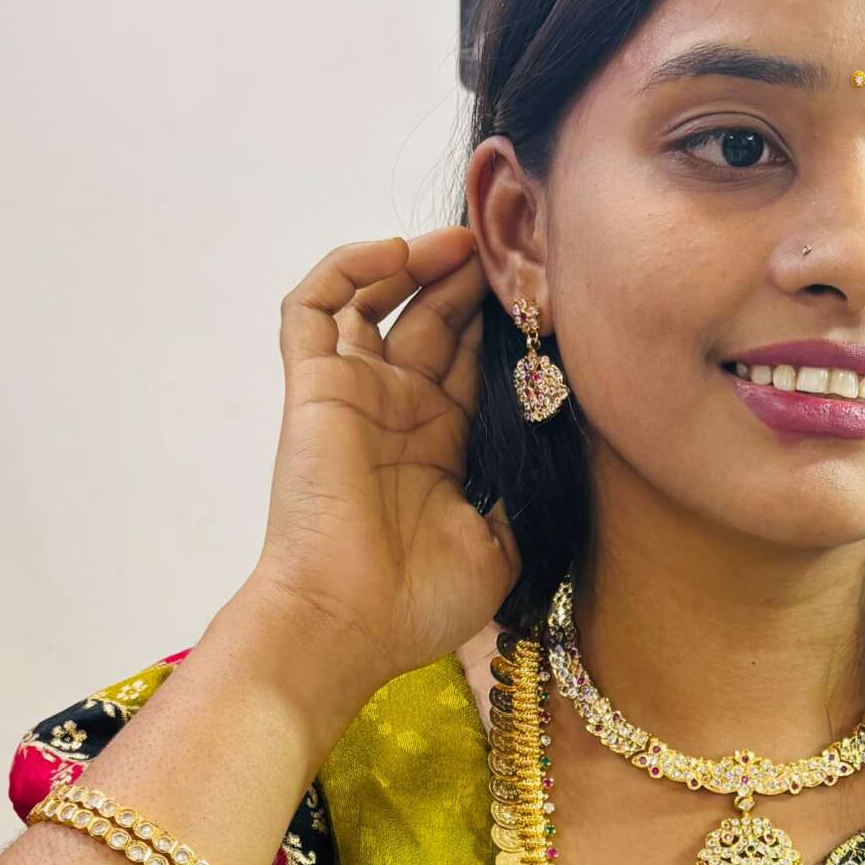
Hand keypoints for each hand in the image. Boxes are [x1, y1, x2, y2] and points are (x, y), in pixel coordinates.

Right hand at [251, 227, 520, 700]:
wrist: (347, 624)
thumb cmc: (416, 603)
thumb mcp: (500, 551)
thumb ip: (520, 498)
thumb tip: (549, 459)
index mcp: (440, 445)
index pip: (472, 362)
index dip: (503, 324)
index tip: (544, 290)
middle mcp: (396, 411)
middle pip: (434, 319)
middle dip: (471, 280)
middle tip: (512, 242)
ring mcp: (353, 393)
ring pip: (376, 298)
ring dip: (416, 260)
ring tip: (463, 239)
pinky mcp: (314, 384)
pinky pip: (314, 304)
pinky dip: (350, 267)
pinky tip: (400, 253)